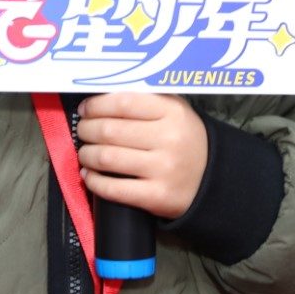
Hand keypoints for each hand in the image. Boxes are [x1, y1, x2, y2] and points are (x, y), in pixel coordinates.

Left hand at [76, 93, 207, 219]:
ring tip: (85, 153)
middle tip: (82, 131)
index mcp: (173, 112)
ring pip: (107, 158)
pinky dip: (94, 182)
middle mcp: (169, 139)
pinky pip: (114, 189)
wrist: (211, 179)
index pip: (123, 102)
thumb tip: (100, 96)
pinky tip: (89, 176)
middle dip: (86, 130)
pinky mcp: (157, 197)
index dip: (96, 105)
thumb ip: (143, 99)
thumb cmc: (183, 139)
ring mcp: (163, 170)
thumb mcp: (174, 111)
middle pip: (109, 131)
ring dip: (86, 155)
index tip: (86, 109)